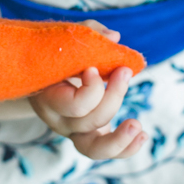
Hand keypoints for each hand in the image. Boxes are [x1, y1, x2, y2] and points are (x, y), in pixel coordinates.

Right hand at [28, 20, 146, 159]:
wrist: (40, 73)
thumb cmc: (54, 51)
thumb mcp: (63, 38)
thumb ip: (88, 33)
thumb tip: (114, 37)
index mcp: (48, 97)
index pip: (74, 105)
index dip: (92, 88)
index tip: (94, 68)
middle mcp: (58, 120)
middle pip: (89, 121)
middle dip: (113, 96)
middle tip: (124, 70)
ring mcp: (74, 131)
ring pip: (95, 148)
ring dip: (120, 138)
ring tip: (137, 125)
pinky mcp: (89, 135)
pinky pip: (106, 151)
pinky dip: (126, 148)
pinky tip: (143, 136)